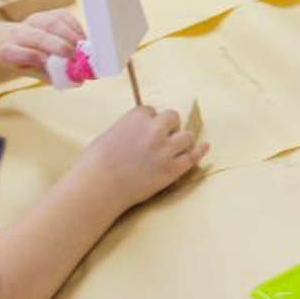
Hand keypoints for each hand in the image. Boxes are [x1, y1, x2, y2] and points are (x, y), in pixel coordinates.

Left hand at [0, 9, 86, 72]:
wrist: (32, 45)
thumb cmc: (37, 64)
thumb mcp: (40, 74)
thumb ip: (55, 76)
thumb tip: (78, 79)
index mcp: (9, 52)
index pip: (12, 52)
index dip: (30, 56)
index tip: (46, 61)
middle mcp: (19, 33)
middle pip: (36, 36)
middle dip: (58, 45)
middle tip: (74, 56)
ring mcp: (36, 20)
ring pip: (52, 23)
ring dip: (70, 36)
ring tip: (81, 49)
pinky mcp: (51, 13)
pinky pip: (65, 17)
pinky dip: (76, 28)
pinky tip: (81, 40)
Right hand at [74, 105, 207, 212]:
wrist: (98, 187)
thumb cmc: (95, 163)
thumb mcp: (110, 134)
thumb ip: (129, 128)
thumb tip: (138, 130)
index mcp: (137, 117)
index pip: (152, 110)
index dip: (149, 121)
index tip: (144, 131)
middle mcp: (154, 129)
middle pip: (173, 118)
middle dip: (168, 126)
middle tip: (161, 138)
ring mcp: (165, 149)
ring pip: (187, 136)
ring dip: (181, 140)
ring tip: (175, 148)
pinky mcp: (172, 169)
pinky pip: (193, 156)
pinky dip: (199, 151)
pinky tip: (204, 147)